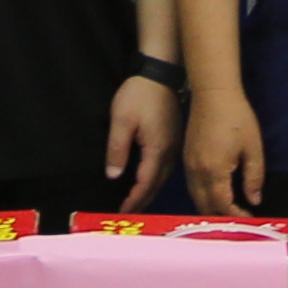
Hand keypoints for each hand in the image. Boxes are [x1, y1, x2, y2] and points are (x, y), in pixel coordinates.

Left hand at [102, 72, 181, 211]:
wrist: (160, 72)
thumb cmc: (139, 95)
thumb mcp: (121, 121)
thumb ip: (117, 150)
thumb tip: (113, 177)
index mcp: (158, 150)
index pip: (145, 183)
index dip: (134, 200)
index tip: (123, 213)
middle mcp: (170, 153)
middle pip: (156, 185)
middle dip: (142, 201)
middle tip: (128, 215)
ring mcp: (174, 146)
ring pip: (162, 178)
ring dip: (149, 191)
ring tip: (136, 202)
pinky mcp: (174, 140)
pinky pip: (164, 168)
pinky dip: (154, 179)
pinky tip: (146, 180)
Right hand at [182, 86, 268, 217]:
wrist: (213, 93)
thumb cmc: (237, 118)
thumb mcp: (253, 148)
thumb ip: (253, 177)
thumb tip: (254, 200)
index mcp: (214, 171)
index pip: (222, 205)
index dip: (236, 215)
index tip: (249, 217)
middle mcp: (197, 173)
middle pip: (204, 207)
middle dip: (221, 217)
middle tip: (239, 218)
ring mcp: (188, 166)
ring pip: (196, 198)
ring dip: (210, 208)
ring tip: (229, 209)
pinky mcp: (186, 158)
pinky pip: (192, 187)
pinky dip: (203, 196)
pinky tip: (216, 193)